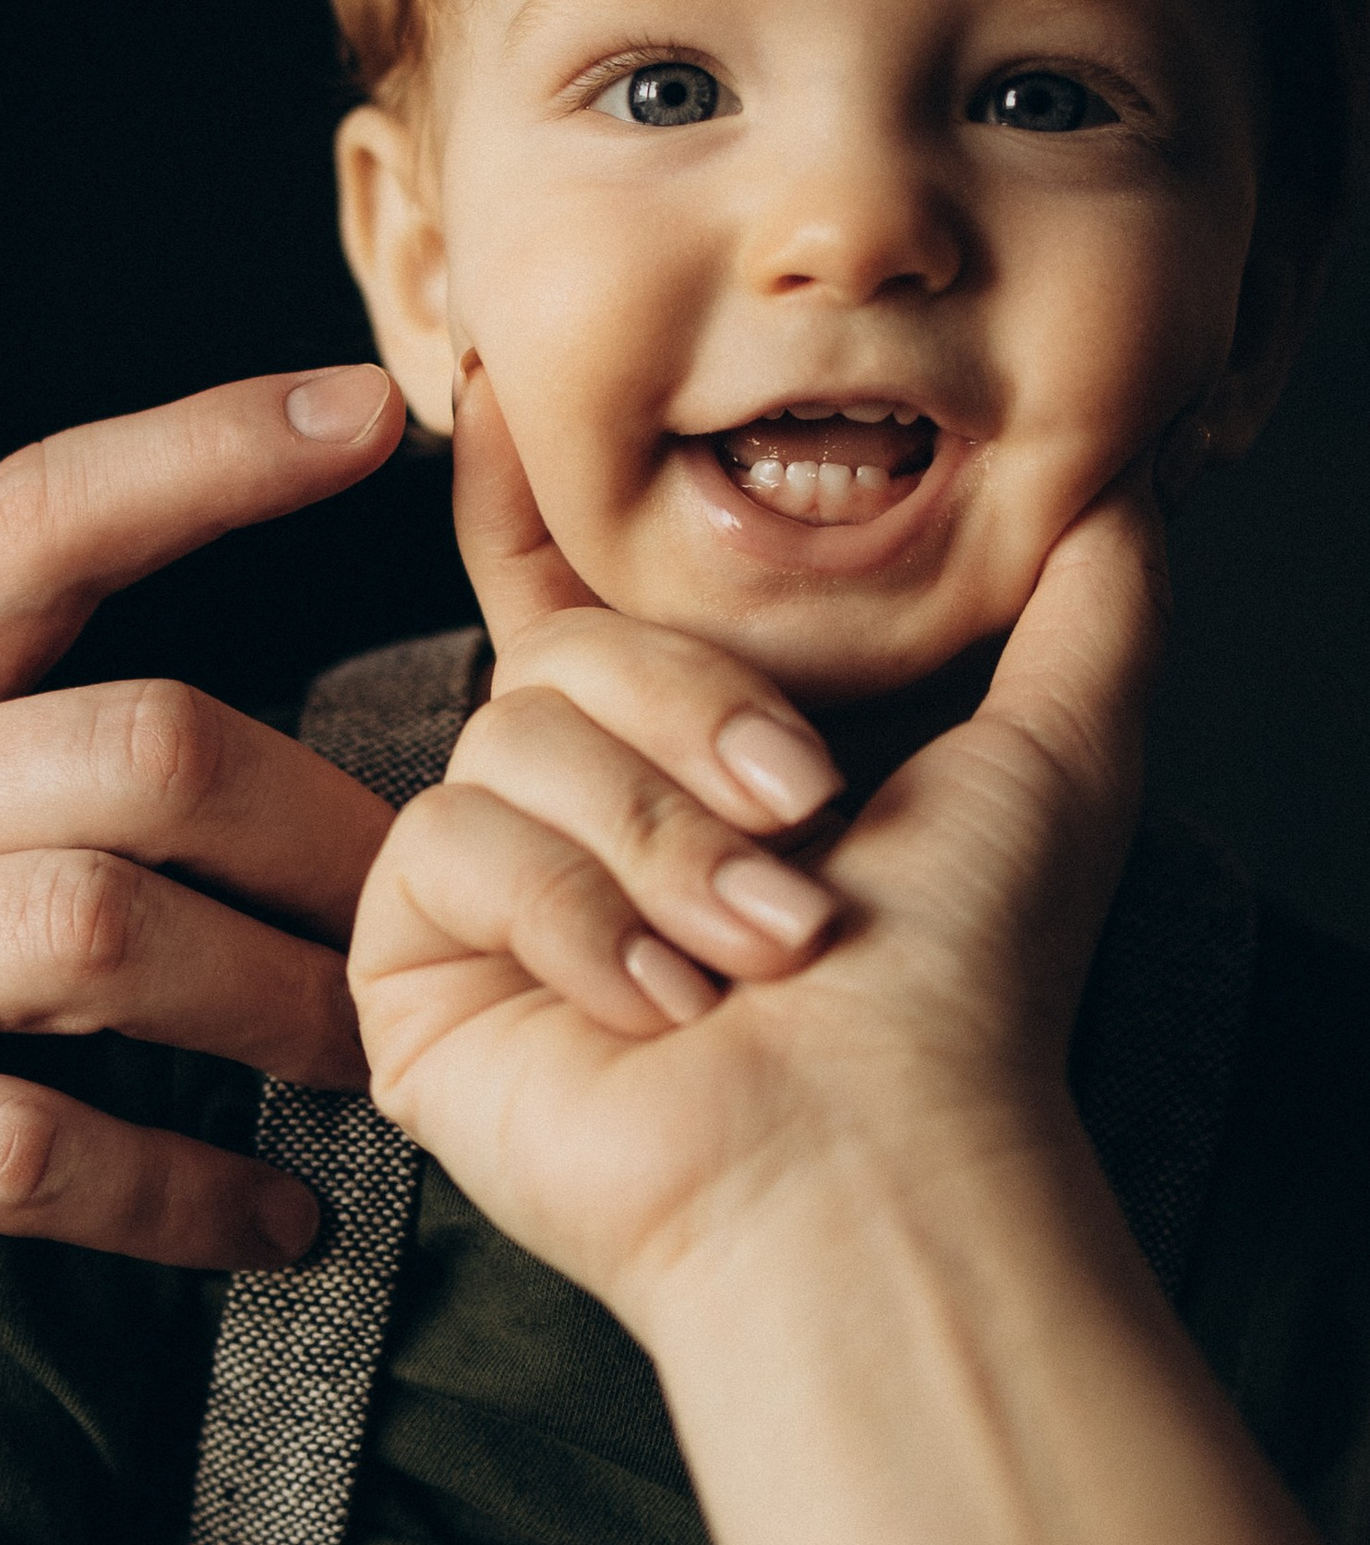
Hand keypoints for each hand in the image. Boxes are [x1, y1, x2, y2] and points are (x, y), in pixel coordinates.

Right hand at [0, 370, 403, 1322]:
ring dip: (282, 1006)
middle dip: (327, 828)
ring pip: (106, 934)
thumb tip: (212, 775)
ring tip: (376, 1069)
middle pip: (140, 743)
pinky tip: (267, 1230)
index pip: (39, 512)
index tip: (373, 409)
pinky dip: (183, 1199)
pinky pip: (32, 1158)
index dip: (210, 446)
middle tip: (432, 906)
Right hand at [354, 363, 1166, 1331]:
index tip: (490, 387)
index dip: (512, 494)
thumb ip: (1095, 602)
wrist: (870, 1157)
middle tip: (802, 826)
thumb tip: (1129, 477)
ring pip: (505, 737)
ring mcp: (489, 895)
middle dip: (693, 722)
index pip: (568, 586)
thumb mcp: (1056, 760)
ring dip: (656, 842)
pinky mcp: (416, 970)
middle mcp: (576, 817)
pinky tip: (654, 1008)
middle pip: (559, 648)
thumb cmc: (960, 991)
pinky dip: (573, 916)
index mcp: (685, 753)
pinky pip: (447, 845)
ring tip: (750, 956)